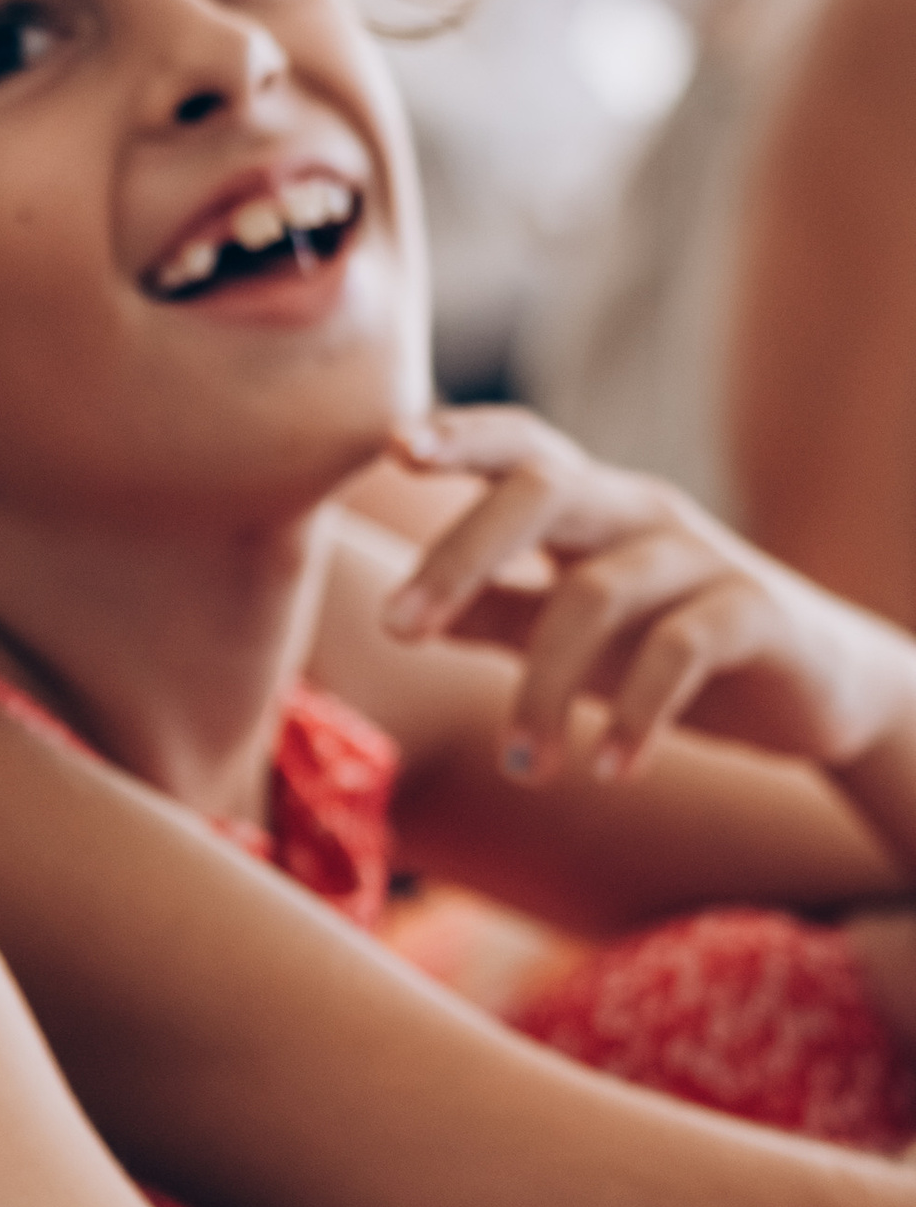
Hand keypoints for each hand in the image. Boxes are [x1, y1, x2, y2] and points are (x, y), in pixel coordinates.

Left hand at [379, 405, 915, 782]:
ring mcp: (703, 555)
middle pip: (544, 489)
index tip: (390, 448)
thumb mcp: (574, 634)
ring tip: (523, 769)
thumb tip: (399, 613)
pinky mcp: (757, 611)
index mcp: (593, 507)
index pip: (522, 448)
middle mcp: (643, 513)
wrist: (816, 692)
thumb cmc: (672, 650)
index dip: (462, 437)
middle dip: (460, 553)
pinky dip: (635, 715)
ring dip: (540, 690)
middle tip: (396, 630)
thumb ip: (497, 614)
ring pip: (596, 591)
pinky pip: (680, 651)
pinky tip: (612, 769)